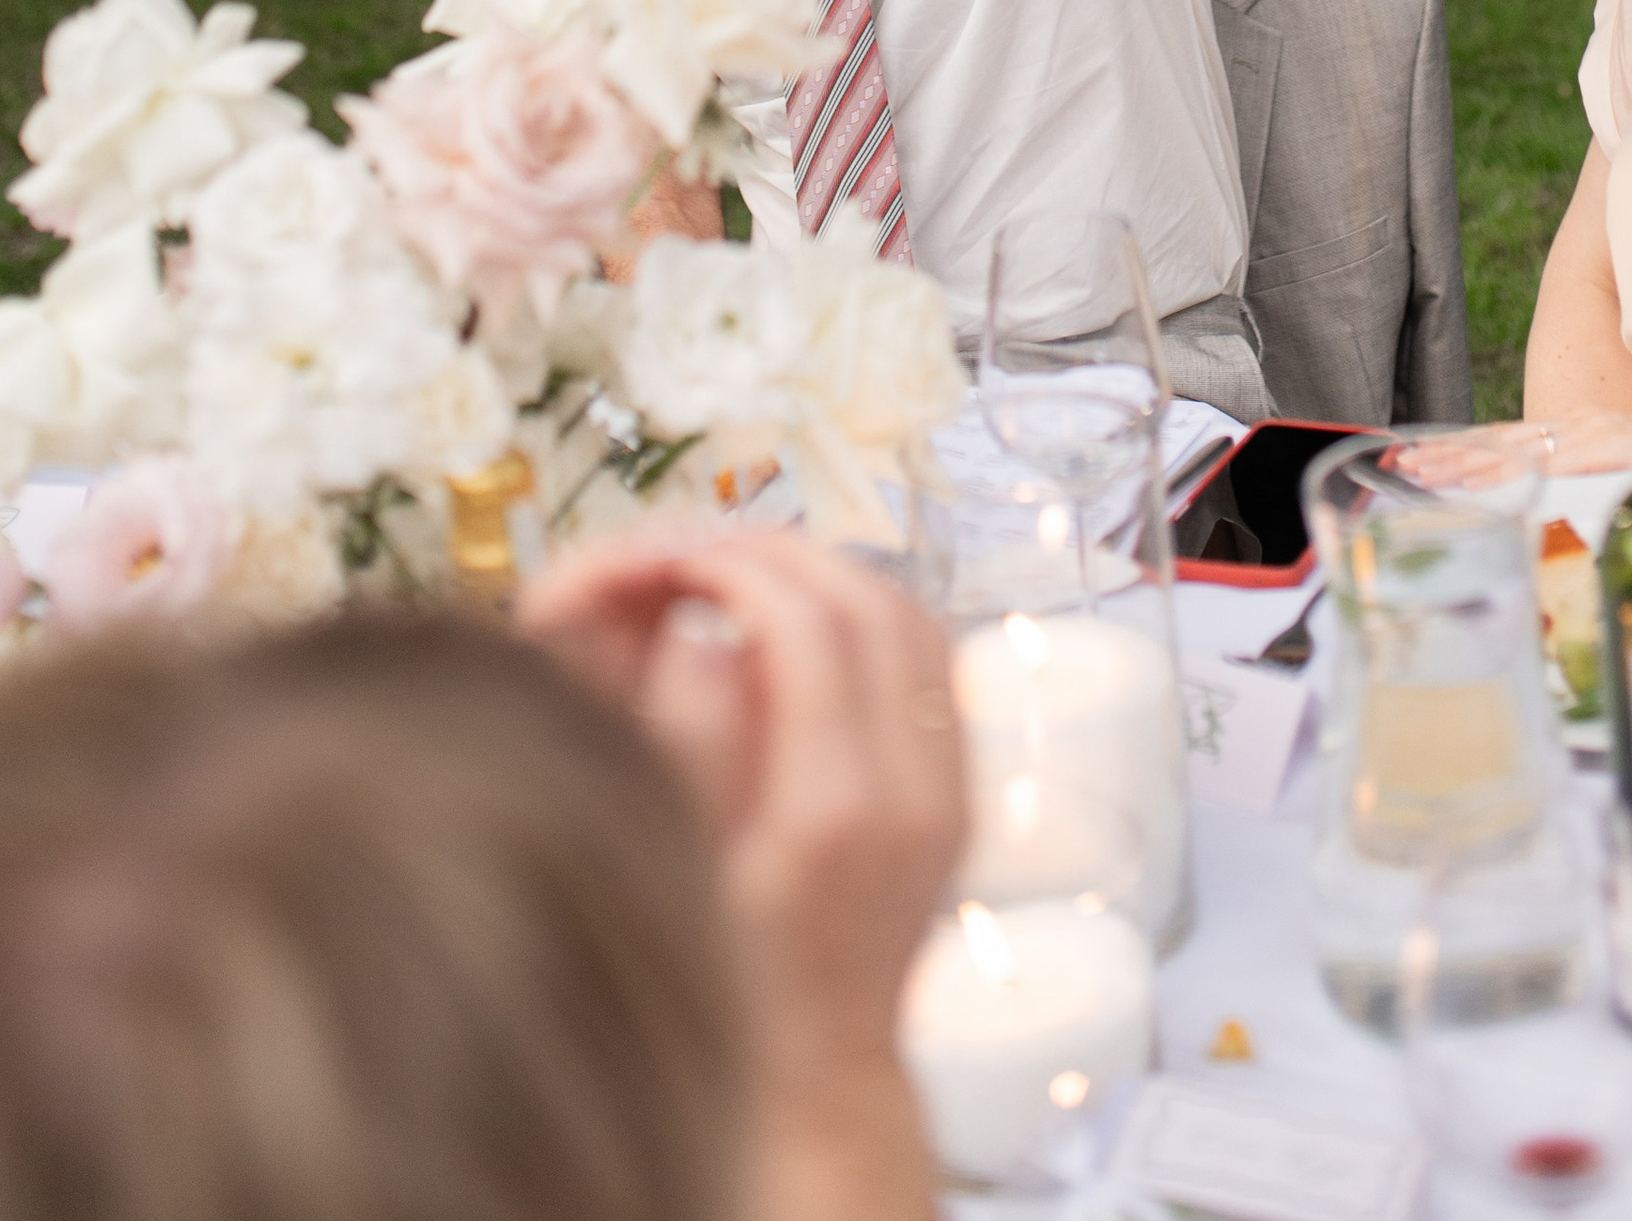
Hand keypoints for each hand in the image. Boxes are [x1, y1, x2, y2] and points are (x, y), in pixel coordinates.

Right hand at [520, 526, 963, 1216]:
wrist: (811, 1079)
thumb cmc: (722, 990)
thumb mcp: (676, 873)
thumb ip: (684, 744)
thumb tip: (698, 634)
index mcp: (833, 813)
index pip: (802, 620)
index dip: (731, 564)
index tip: (673, 560)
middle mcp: (910, 795)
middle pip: (866, 600)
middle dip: (777, 551)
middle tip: (702, 551)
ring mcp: (947, 794)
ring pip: (912, 616)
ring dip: (831, 571)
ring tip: (748, 573)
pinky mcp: (958, 797)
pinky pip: (934, 660)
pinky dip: (875, 613)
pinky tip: (812, 622)